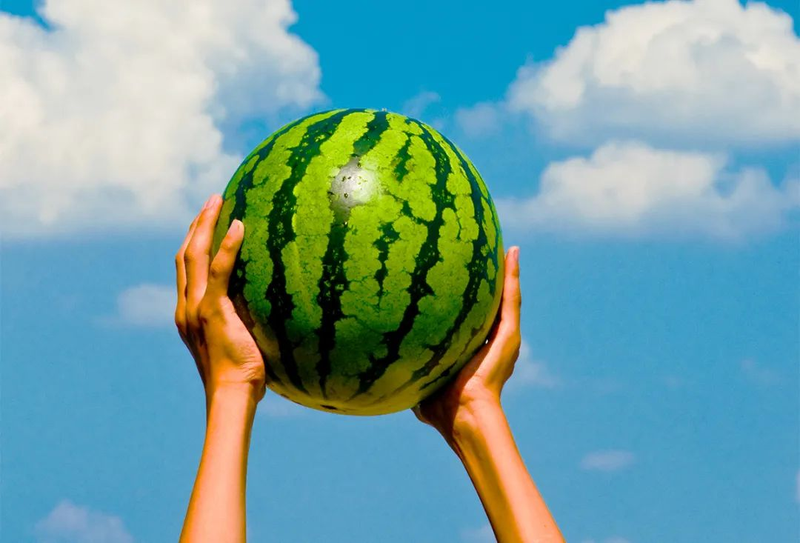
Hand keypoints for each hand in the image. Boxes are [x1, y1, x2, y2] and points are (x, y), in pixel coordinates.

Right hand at [174, 194, 265, 402]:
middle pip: (185, 255)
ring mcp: (196, 308)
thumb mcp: (242, 344)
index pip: (187, 270)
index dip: (194, 242)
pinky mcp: (212, 312)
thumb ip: (247, 324)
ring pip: (194, 255)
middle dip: (196, 224)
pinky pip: (218, 272)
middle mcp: (186, 307)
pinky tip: (239, 227)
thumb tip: (273, 313)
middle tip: (211, 201)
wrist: (232, 396)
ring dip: (204, 224)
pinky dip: (227, 247)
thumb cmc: (243, 378)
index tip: (205, 223)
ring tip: (217, 200)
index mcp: (188, 314)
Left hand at [414, 246, 520, 443]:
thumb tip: (383, 362)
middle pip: (492, 304)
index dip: (468, 300)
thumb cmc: (437, 405)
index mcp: (472, 350)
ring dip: (507, 272)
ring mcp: (503, 338)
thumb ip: (410, 366)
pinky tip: (512, 253)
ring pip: (506, 296)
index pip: (472, 319)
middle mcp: (491, 342)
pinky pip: (512, 298)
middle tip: (487, 255)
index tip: (461, 278)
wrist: (461, 414)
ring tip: (507, 249)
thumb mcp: (420, 377)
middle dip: (491, 282)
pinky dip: (513, 275)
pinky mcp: (510, 335)